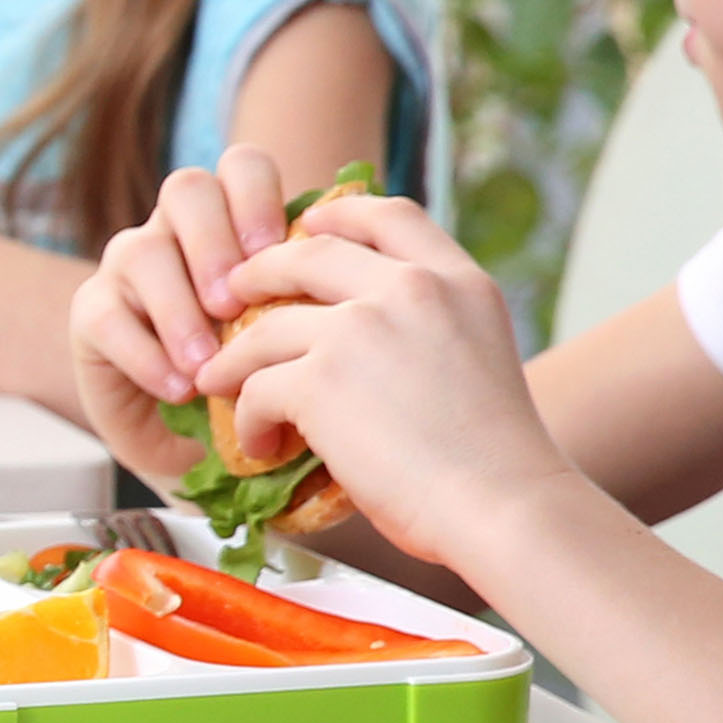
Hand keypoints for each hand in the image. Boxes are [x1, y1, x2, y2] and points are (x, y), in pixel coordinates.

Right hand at [70, 146, 306, 481]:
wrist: (201, 447)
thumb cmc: (265, 384)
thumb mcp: (300, 340)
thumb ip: (316, 303)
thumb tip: (368, 283)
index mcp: (234, 221)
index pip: (241, 168)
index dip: (258, 196)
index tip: (278, 250)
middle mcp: (178, 231)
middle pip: (186, 189)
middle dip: (213, 242)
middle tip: (233, 303)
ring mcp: (128, 268)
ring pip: (142, 250)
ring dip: (178, 307)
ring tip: (207, 363)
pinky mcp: (92, 314)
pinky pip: (106, 315)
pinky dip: (145, 353)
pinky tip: (179, 389)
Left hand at [191, 191, 576, 571]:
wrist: (502, 507)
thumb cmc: (497, 461)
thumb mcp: (477, 357)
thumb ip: (427, 327)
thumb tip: (362, 336)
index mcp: (460, 282)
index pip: (389, 215)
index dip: (338, 215)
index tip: (306, 226)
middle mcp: (411, 289)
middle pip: (309, 253)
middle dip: (260, 271)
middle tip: (234, 294)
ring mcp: (362, 327)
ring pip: (266, 327)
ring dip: (236, 360)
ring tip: (220, 384)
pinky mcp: (320, 378)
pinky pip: (257, 387)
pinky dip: (248, 418)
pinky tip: (259, 444)